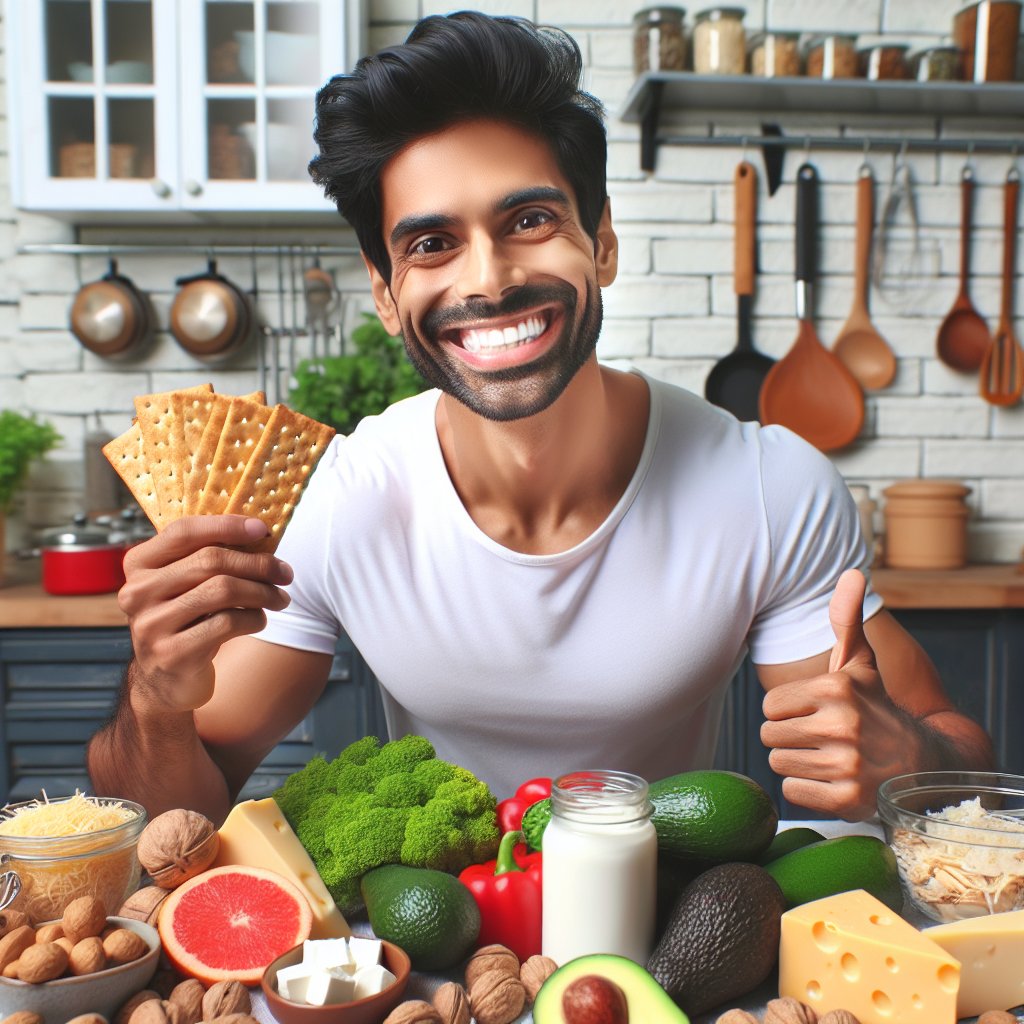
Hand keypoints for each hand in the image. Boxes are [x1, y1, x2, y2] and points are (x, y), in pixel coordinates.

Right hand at [118, 516, 291, 712]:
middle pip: (211, 560)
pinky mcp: (172, 653)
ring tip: (281, 599)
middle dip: (258, 564)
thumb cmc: (187, 620)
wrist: (166, 682)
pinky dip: (254, 618)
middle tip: (285, 573)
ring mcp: (151, 624)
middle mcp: (137, 592)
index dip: (227, 525)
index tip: (263, 529)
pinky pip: (228, 623)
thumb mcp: (187, 585)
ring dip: (262, 592)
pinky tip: (259, 620)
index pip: (184, 531)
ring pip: (223, 590)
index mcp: (138, 564)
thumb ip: (209, 557)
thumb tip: (260, 532)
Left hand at [760, 569, 918, 819]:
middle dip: (789, 737)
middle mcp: (841, 725)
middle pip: (769, 736)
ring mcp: (845, 765)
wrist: (920, 764)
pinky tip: (831, 780)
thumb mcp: (861, 664)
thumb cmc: (877, 709)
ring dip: (797, 763)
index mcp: (836, 688)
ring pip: (779, 764)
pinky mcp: (844, 800)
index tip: (813, 713)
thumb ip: (846, 621)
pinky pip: (792, 791)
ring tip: (826, 757)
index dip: (787, 711)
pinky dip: (806, 789)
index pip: (769, 706)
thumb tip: (851, 571)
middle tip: (819, 738)